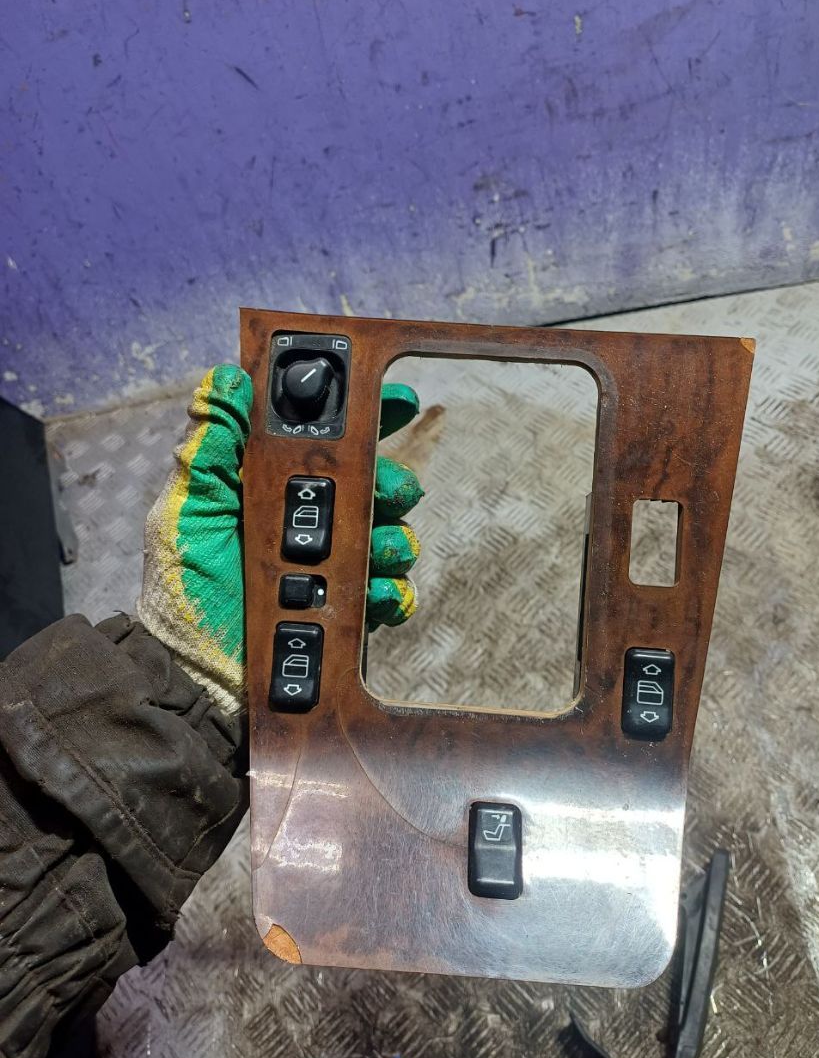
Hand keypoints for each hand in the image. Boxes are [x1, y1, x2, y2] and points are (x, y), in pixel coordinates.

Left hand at [138, 366, 423, 712]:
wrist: (194, 680)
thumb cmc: (182, 593)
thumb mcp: (187, 509)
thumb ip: (210, 445)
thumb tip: (228, 377)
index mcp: (274, 488)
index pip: (328, 440)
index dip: (367, 416)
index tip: (399, 401)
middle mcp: (308, 523)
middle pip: (375, 486)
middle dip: (392, 482)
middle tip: (390, 491)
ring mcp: (330, 569)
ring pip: (390, 538)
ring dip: (393, 540)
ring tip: (377, 554)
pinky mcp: (345, 613)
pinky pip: (389, 595)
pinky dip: (391, 593)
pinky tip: (375, 595)